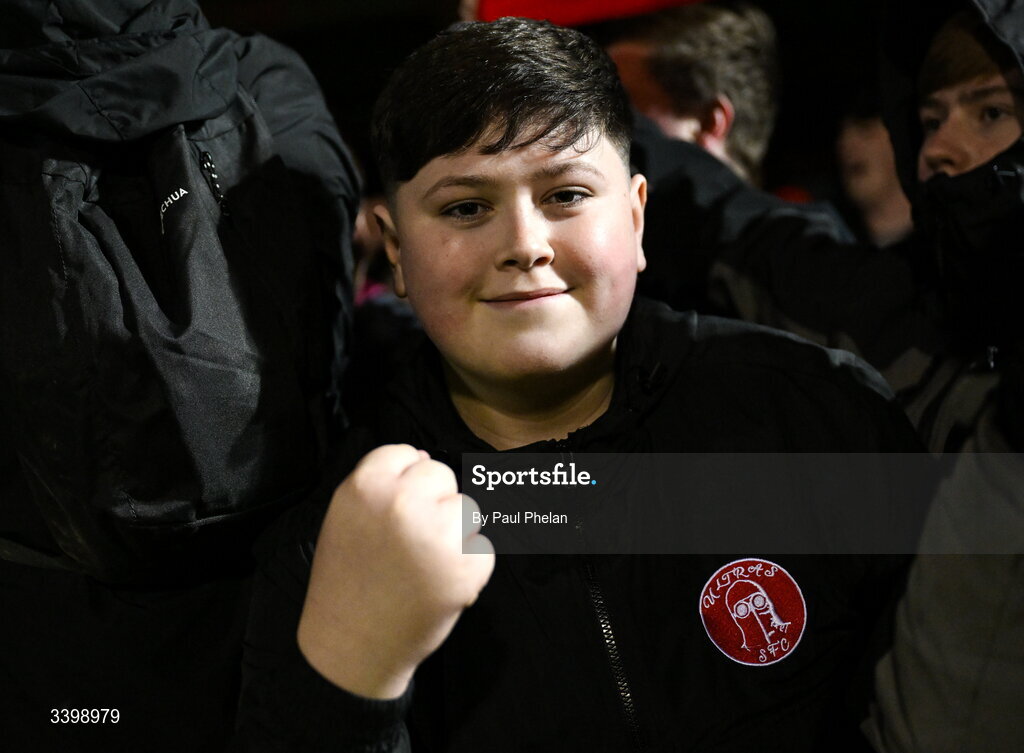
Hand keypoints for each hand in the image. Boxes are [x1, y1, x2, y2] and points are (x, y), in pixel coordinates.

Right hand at [297, 444, 494, 698]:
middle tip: (409, 543)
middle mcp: (402, 503)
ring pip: (467, 508)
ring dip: (455, 532)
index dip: (404, 485)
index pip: (407, 453)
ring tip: (424, 564)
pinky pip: (483, 546)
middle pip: (441, 474)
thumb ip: (381, 484)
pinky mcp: (467, 567)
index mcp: (366, 486)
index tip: (394, 514)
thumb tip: (424, 454)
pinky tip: (440, 584)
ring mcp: (437, 535)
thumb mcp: (345, 518)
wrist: (351, 648)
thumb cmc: (349, 582)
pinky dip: (470, 566)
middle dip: (433, 503)